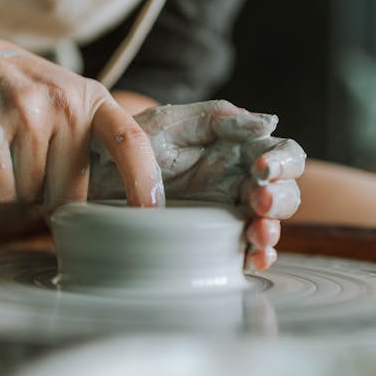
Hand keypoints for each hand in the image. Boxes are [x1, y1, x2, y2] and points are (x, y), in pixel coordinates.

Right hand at [0, 35, 163, 209]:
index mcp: (91, 97)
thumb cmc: (19, 90)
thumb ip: (92, 136)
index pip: (130, 140)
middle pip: (71, 191)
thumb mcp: (67, 96)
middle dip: (52, 194)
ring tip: (9, 148)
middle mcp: (64, 102)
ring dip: (19, 186)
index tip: (152, 211)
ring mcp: (25, 113)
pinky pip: (1, 191)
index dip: (144, 179)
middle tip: (34, 159)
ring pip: (32, 195)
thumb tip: (113, 204)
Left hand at [89, 100, 305, 270]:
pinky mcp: (210, 242)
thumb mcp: (171, 122)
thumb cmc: (131, 142)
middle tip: (259, 201)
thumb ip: (219, 118)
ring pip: (268, 225)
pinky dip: (255, 257)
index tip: (262, 169)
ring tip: (258, 232)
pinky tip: (250, 257)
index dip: (284, 162)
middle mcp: (239, 182)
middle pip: (285, 193)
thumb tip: (269, 122)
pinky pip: (243, 253)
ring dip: (272, 230)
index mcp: (238, 150)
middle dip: (280, 199)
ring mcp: (226, 214)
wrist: (90, 176)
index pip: (283, 154)